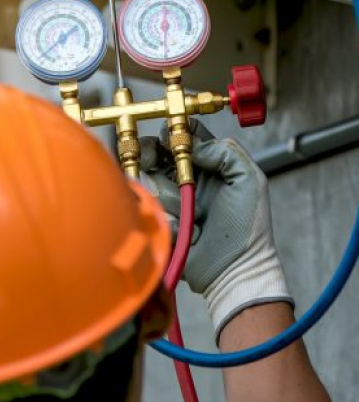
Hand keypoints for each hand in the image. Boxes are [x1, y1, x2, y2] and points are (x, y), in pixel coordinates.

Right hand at [140, 122, 293, 337]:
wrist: (234, 271)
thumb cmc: (248, 229)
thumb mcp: (249, 180)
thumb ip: (226, 152)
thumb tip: (195, 145)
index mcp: (213, 165)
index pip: (190, 136)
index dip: (177, 130)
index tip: (170, 133)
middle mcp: (191, 178)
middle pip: (162, 151)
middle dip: (155, 151)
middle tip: (153, 157)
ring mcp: (175, 198)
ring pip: (154, 178)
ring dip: (169, 191)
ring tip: (187, 209)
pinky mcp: (162, 219)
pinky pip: (153, 206)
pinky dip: (167, 214)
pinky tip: (185, 227)